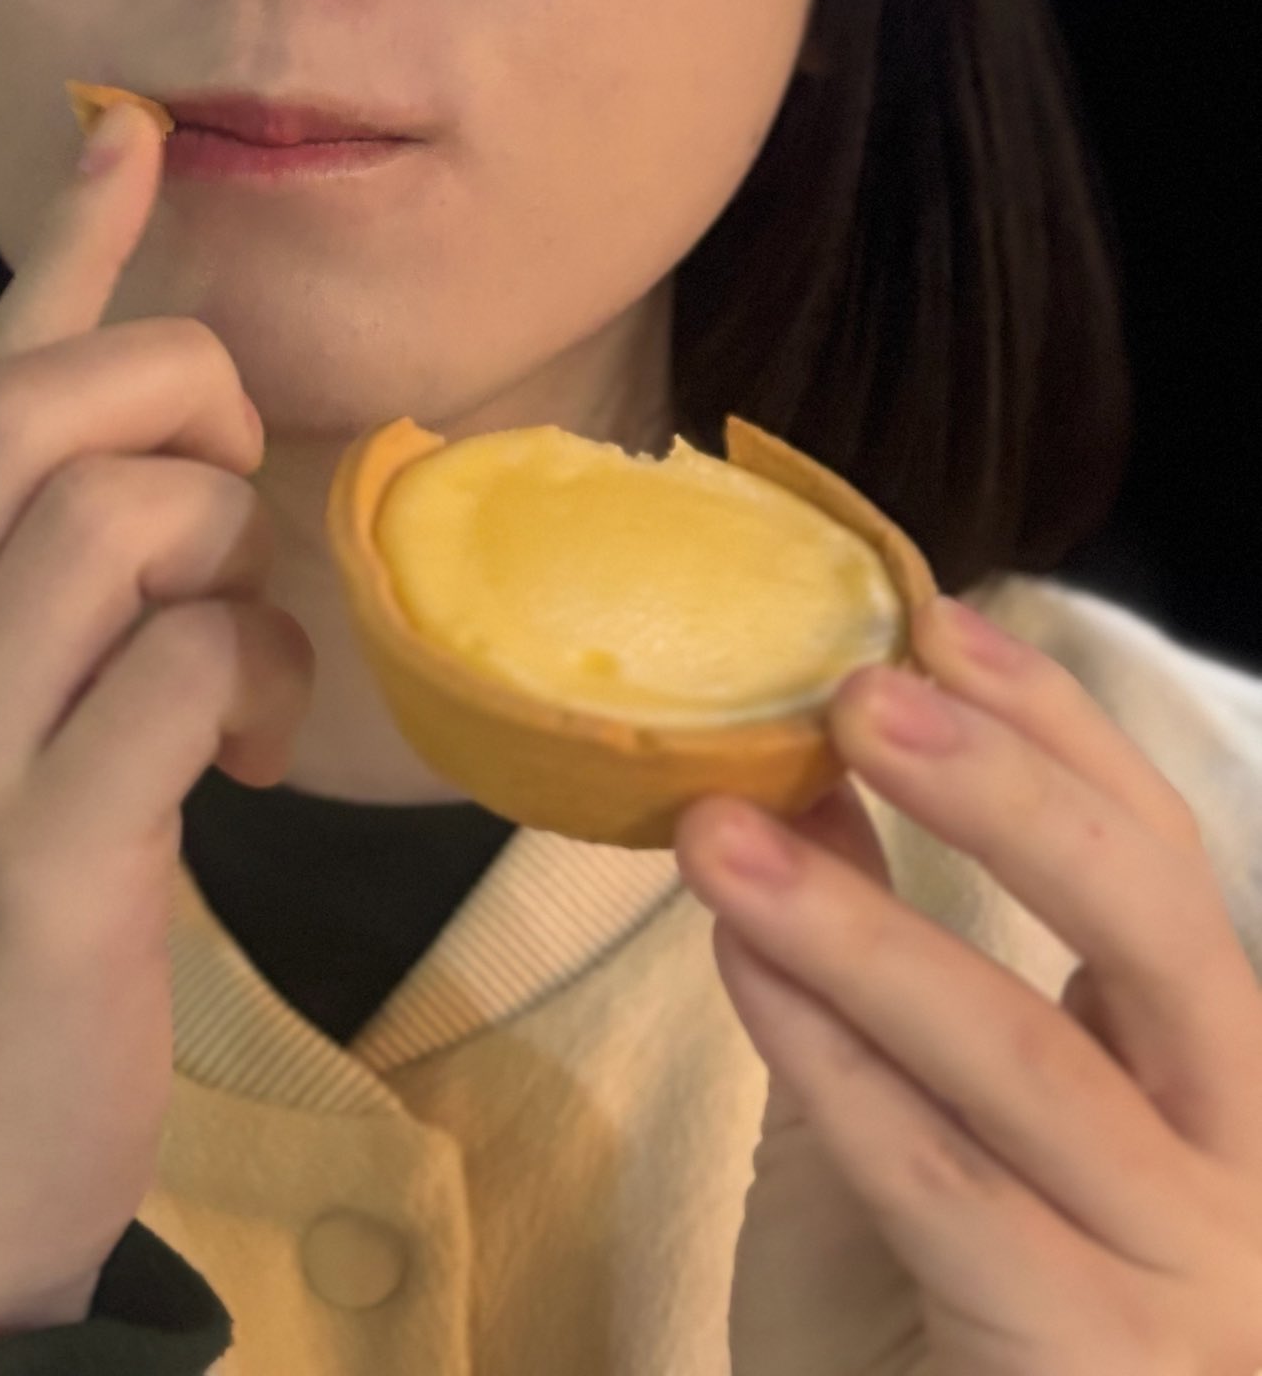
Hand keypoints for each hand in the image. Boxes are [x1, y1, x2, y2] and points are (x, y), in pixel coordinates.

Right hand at [0, 94, 312, 1354]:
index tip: (128, 137)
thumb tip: (163, 461)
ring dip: (234, 563)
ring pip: (122, 517)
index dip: (65, 251)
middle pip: (42, 410)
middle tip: (235, 505)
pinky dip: (255, 680)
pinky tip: (254, 759)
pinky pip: (184, 669)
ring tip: (250, 671)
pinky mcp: (35, 862)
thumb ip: (38, 595)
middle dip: (185, 401)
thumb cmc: (0, 918)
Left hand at [673, 593, 1261, 1375]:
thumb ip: (873, 950)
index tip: (934, 622)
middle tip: (860, 695)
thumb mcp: (899, 1103)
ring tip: (715, 833)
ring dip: (858, 927)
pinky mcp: (1092, 1361)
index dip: (1058, 732)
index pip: (1164, 863)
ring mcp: (1188, 1277)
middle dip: (1008, 794)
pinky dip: (834, 1065)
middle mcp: (1239, 1170)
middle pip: (1159, 933)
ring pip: (1029, 1059)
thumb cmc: (921, 1323)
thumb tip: (798, 771)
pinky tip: (741, 969)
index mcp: (1206, 1080)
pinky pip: (949, 1185)